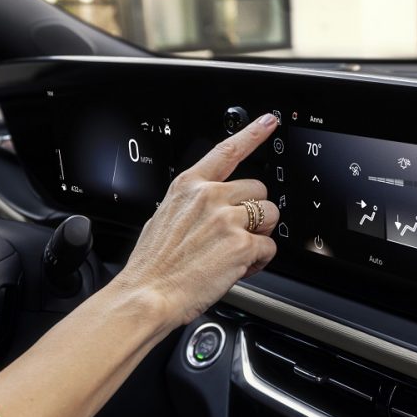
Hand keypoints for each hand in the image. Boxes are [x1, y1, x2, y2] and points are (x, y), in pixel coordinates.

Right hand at [112, 113, 279, 330]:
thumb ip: (192, 206)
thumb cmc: (152, 265)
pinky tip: (237, 269)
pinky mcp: (242, 245)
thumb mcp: (164, 218)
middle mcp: (210, 196)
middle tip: (236, 235)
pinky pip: (269, 248)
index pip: (227, 150)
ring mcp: (228, 219)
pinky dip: (259, 261)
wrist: (146, 295)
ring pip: (270, 216)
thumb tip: (210, 209)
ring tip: (235, 253)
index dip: (253, 133)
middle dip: (254, 212)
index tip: (270, 121)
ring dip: (260, 235)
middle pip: (259, 190)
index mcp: (189, 186)